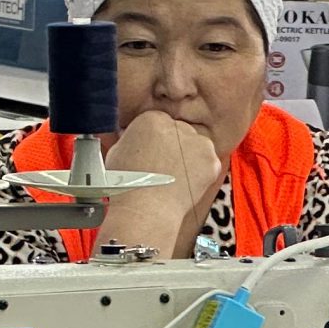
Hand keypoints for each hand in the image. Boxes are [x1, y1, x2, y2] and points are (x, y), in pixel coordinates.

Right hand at [106, 109, 224, 241]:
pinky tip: (183, 183)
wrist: (145, 208)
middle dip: (173, 146)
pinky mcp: (212, 162)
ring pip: (196, 146)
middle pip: (179, 132)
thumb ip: (132, 138)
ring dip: (188, 157)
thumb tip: (136, 138)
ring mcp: (198, 144)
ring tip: (172, 176)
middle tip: (162, 166)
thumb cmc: (126, 184)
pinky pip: (207, 163)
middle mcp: (178, 126)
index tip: (151, 151)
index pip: (158, 122)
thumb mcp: (116, 151)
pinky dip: (200, 173)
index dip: (153, 139)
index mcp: (151, 119)